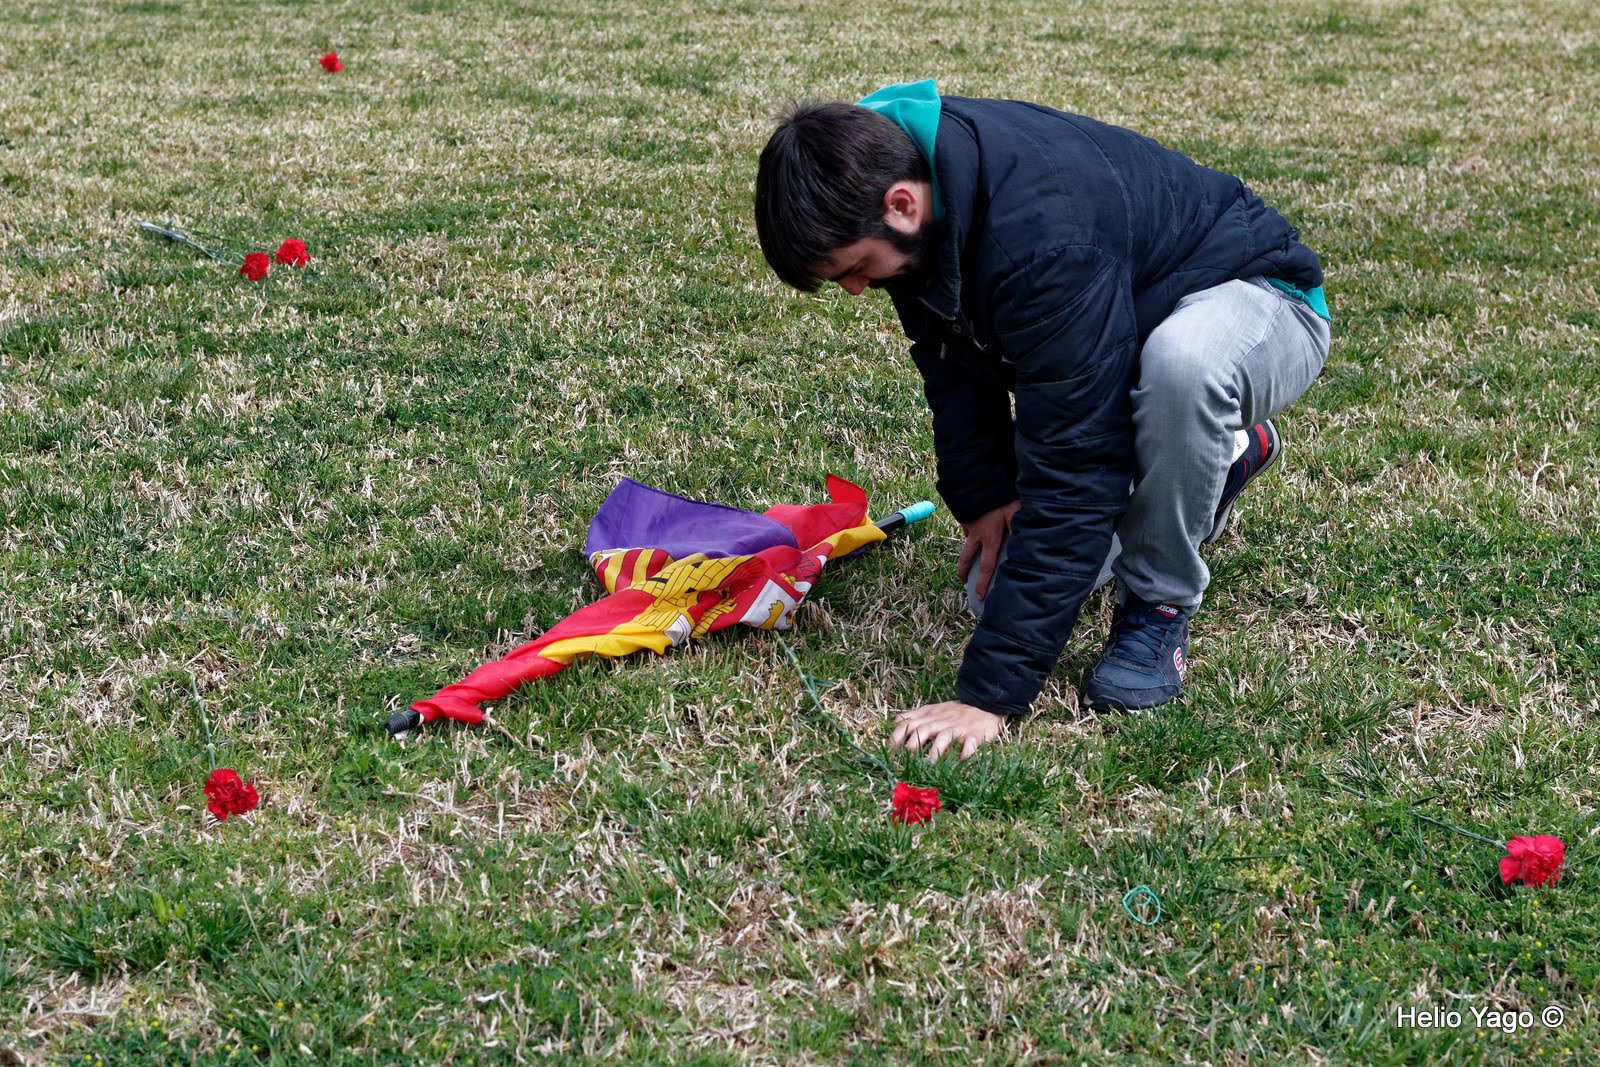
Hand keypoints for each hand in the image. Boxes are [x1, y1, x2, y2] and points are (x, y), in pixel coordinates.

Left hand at [890, 701, 1006, 759]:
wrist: (985, 704)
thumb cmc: (955, 711)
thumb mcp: (932, 710)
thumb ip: (914, 716)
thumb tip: (895, 721)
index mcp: (929, 717)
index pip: (907, 724)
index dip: (896, 738)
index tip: (888, 753)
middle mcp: (941, 722)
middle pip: (922, 731)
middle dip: (912, 746)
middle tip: (904, 763)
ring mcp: (958, 729)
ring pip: (944, 737)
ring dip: (936, 751)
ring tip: (930, 765)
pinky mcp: (975, 735)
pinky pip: (970, 743)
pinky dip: (966, 752)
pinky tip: (962, 760)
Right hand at [958, 501, 1019, 599]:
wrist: (977, 481)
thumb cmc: (998, 497)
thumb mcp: (1014, 512)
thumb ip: (1019, 528)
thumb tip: (1026, 545)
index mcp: (990, 538)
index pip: (987, 566)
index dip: (983, 582)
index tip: (979, 595)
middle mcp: (976, 534)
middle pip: (968, 557)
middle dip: (964, 570)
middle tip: (963, 580)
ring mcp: (968, 524)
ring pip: (966, 541)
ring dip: (966, 551)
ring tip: (966, 558)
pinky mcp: (965, 513)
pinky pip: (967, 524)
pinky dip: (970, 529)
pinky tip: (975, 527)